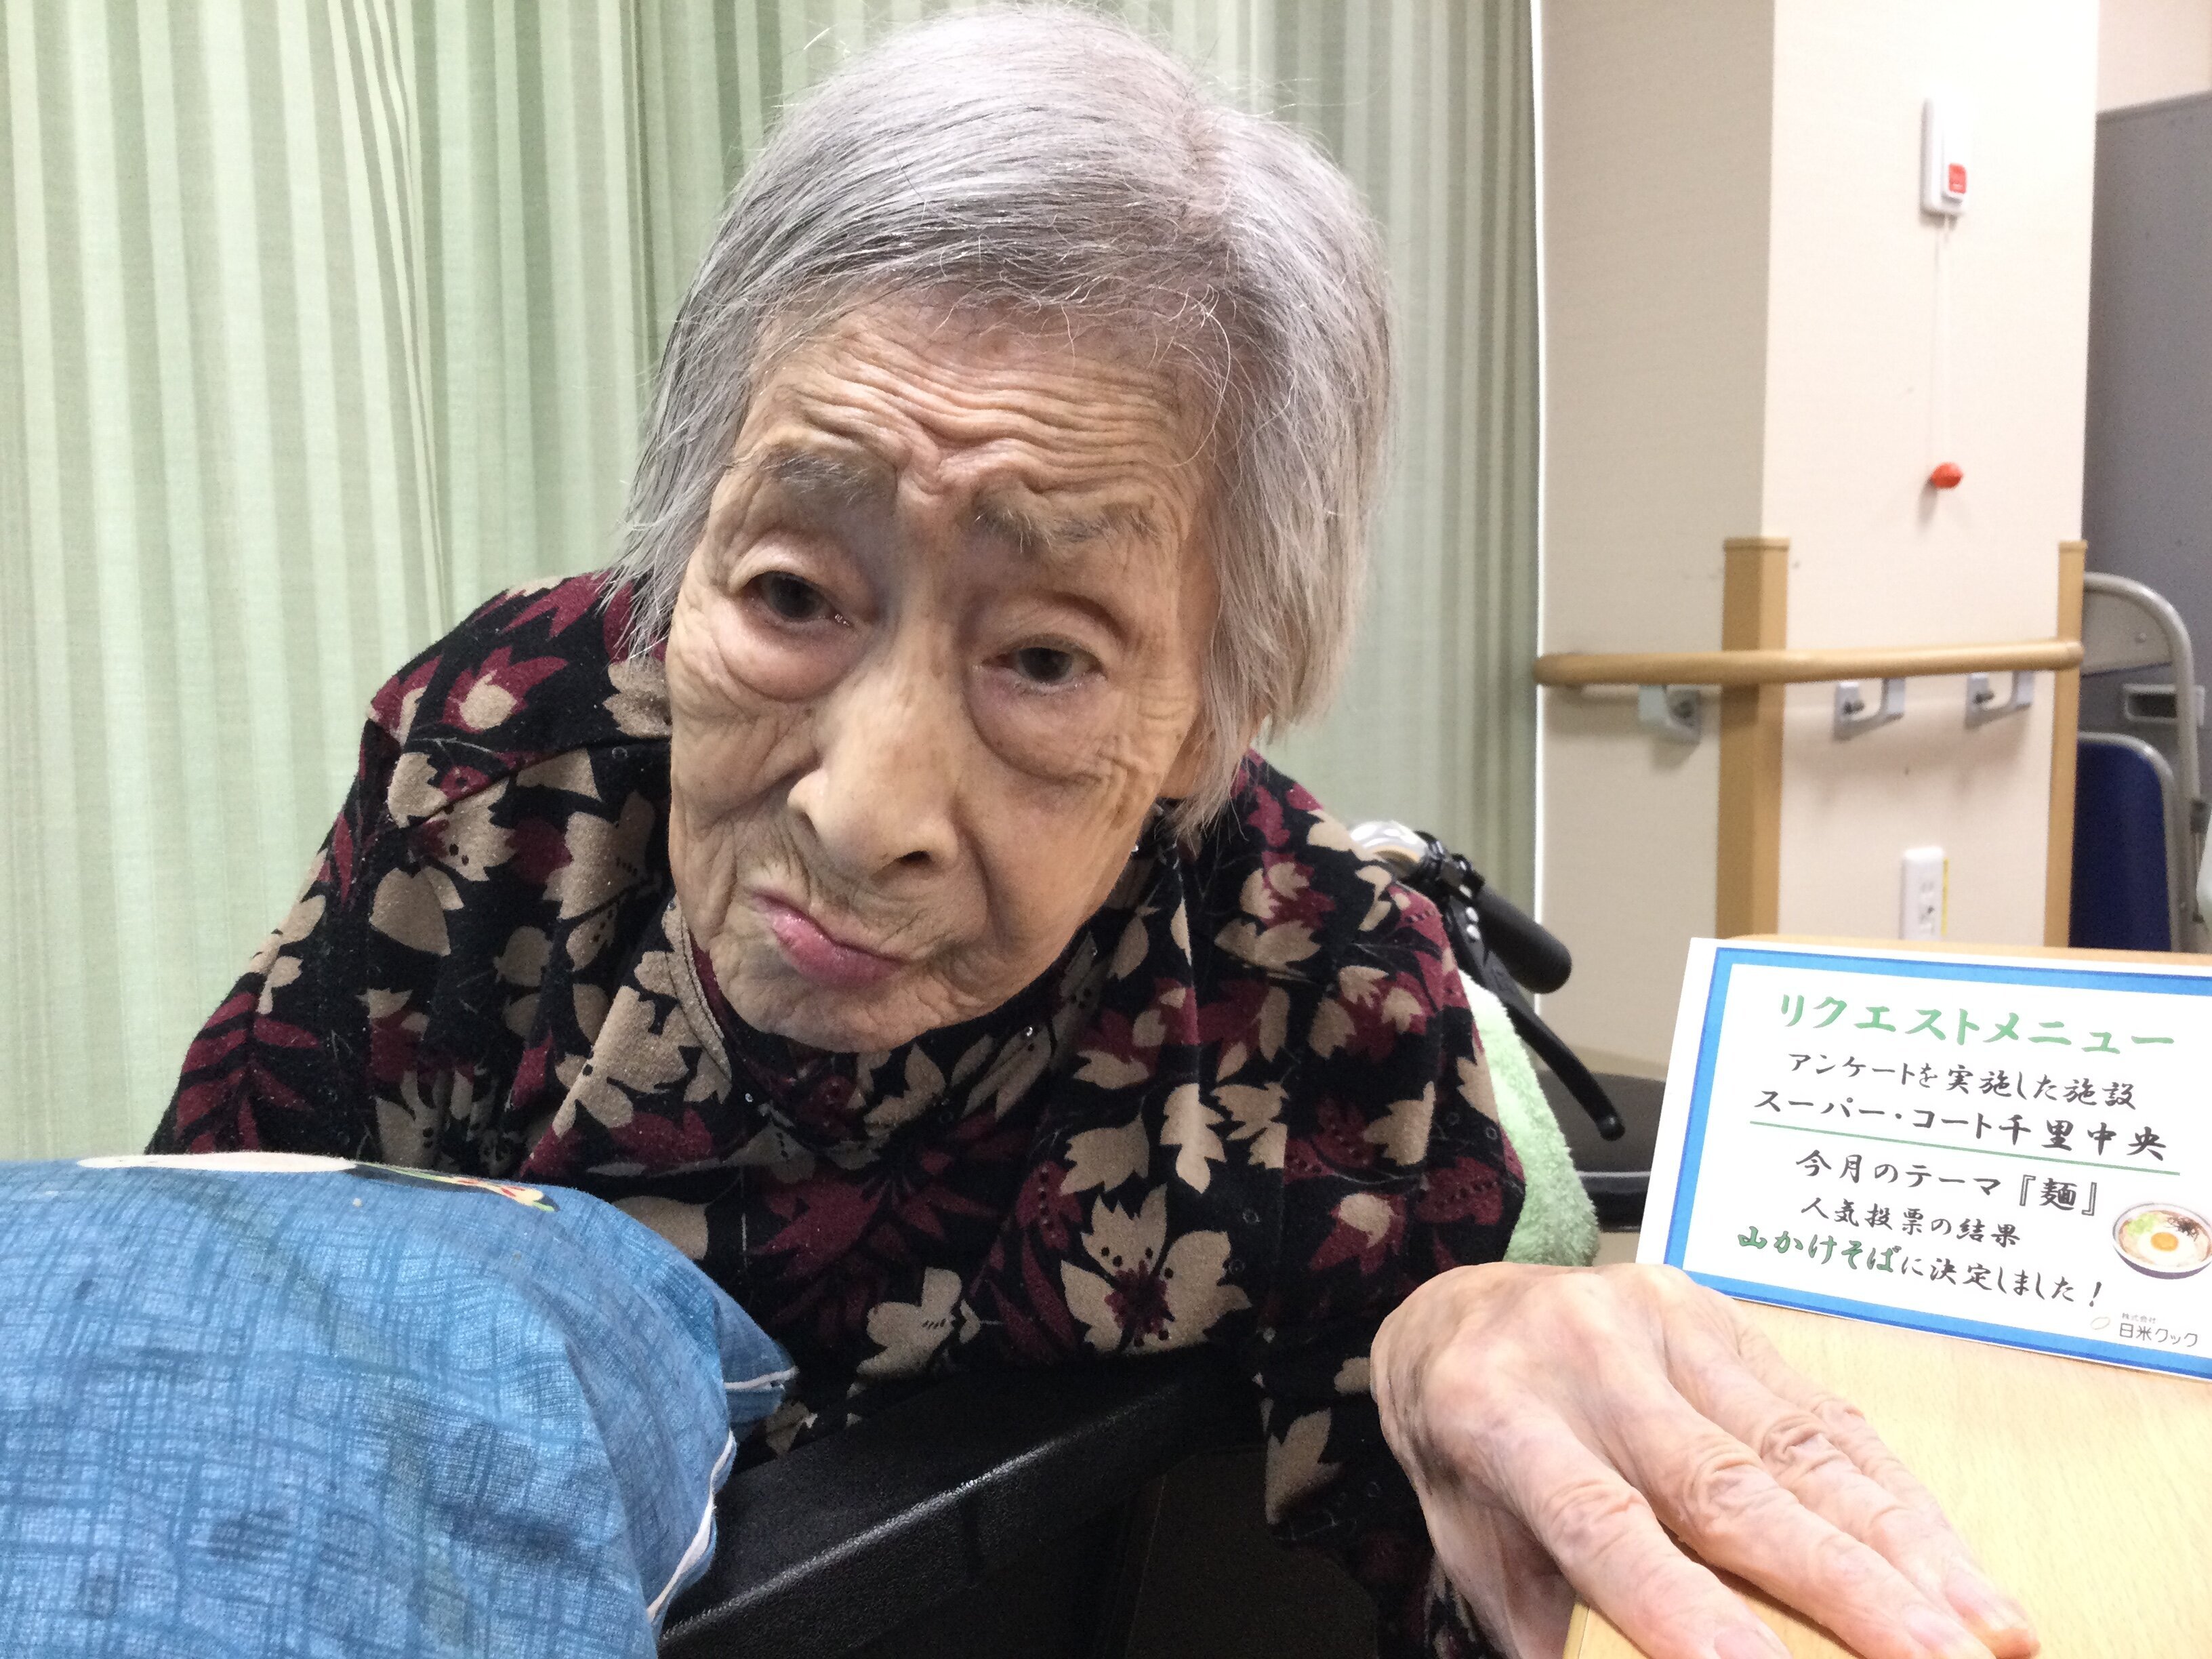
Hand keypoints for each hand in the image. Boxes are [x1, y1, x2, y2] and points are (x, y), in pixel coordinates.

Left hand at [1370, 1263, 2037, 1658]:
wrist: (1458, 1314)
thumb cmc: (1474, 1460)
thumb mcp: (1477, 1548)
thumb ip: (1559, 1626)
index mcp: (1497, 1414)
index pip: (1601, 1520)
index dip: (1679, 1605)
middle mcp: (1582, 1352)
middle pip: (1723, 1481)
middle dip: (1840, 1585)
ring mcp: (1658, 1319)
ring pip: (1798, 1445)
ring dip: (1905, 1550)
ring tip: (1988, 1635)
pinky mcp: (1720, 1313)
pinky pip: (1826, 1414)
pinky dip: (1903, 1501)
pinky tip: (1961, 1570)